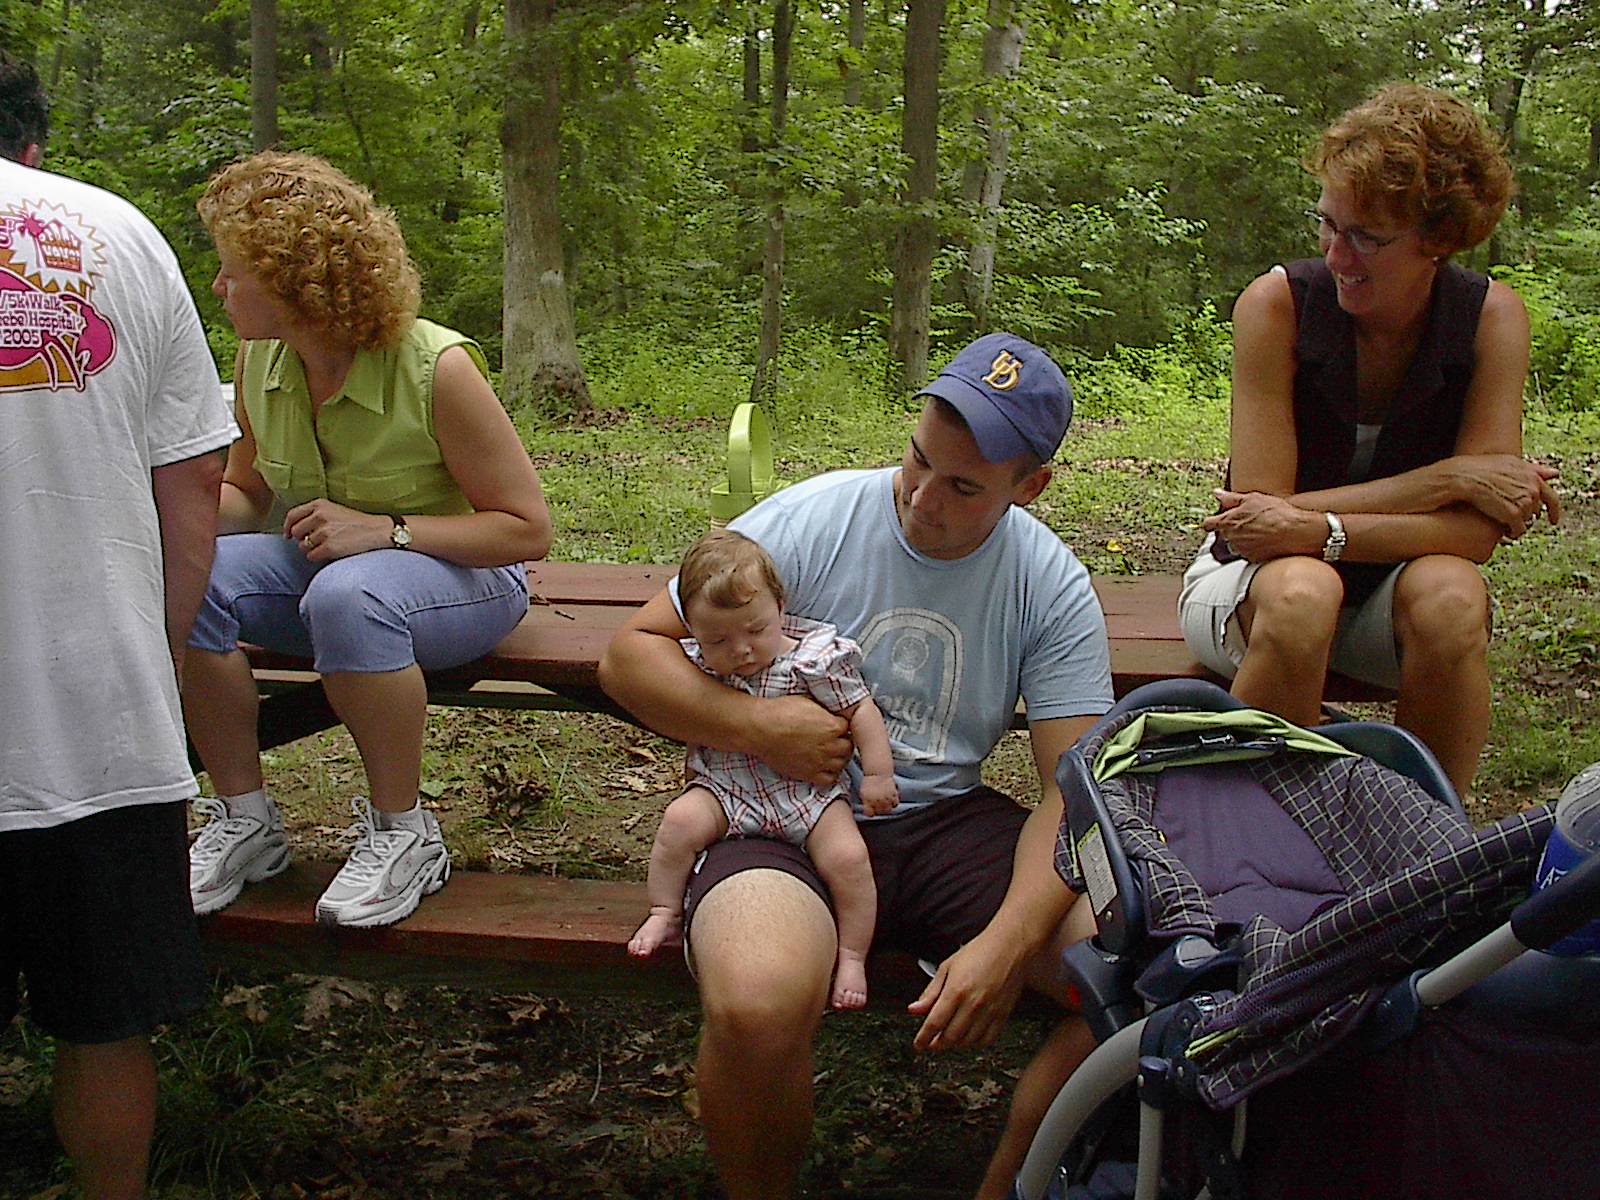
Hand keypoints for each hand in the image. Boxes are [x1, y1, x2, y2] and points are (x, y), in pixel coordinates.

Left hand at [283, 498, 392, 562]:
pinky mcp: (329, 547)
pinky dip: (318, 557)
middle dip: (301, 539)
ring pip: (302, 546)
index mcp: (320, 504)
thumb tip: (294, 530)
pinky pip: (311, 556)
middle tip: (315, 542)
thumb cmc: (357, 523)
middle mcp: (320, 516)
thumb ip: (315, 514)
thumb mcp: (335, 510)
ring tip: (327, 546)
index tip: (287, 535)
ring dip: (311, 550)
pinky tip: (330, 553)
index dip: (287, 527)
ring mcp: (324, 532)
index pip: (292, 515)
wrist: (378, 531)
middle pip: (295, 532)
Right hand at [749, 695, 851, 787]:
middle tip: (833, 738)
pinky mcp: (808, 774)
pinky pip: (829, 779)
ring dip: (838, 758)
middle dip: (842, 741)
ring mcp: (820, 762)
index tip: (835, 725)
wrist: (761, 729)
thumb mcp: (807, 701)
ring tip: (829, 752)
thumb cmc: (780, 712)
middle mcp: (830, 745)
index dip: (840, 725)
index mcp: (832, 726)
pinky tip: (822, 766)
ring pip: (842, 764)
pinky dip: (829, 774)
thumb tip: (829, 711)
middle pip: (848, 747)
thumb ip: (823, 709)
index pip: (848, 727)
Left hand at [858, 773, 898, 816]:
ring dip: (887, 809)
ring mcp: (885, 797)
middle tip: (879, 808)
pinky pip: (895, 804)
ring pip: (888, 810)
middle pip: (880, 813)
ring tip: (885, 805)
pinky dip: (893, 804)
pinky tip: (891, 801)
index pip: (870, 814)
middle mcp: (877, 800)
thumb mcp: (863, 792)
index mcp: (868, 800)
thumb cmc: (869, 781)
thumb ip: (865, 802)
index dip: (870, 813)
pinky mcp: (893, 794)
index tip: (871, 811)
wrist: (877, 771)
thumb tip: (867, 811)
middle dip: (880, 812)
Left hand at [906, 928, 1026, 1052]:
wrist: (1009, 946)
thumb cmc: (978, 952)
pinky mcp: (1003, 1015)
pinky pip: (987, 1040)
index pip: (934, 1023)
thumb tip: (914, 1010)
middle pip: (950, 1037)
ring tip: (947, 1039)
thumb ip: (930, 993)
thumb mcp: (947, 967)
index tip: (918, 1045)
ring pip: (968, 1042)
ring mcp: (990, 1012)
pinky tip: (969, 1037)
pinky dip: (975, 1043)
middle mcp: (973, 1004)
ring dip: (955, 1045)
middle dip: (937, 1044)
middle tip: (931, 1043)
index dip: (923, 1038)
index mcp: (956, 991)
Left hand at [1202, 490, 1319, 561]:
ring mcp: (1241, 551)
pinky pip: (1248, 554)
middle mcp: (1231, 539)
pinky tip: (1265, 541)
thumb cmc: (1277, 514)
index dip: (1212, 522)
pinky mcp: (1252, 561)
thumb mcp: (1253, 498)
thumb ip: (1231, 498)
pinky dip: (1254, 549)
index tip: (1215, 521)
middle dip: (1232, 530)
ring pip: (1235, 546)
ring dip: (1243, 541)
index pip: (1208, 524)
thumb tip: (1217, 494)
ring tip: (1260, 532)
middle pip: (1223, 536)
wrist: (1297, 533)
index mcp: (1228, 522)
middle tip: (1248, 523)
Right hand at [1447, 455, 1560, 536]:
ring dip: (1517, 524)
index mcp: (1533, 477)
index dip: (1554, 511)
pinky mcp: (1513, 515)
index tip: (1553, 521)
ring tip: (1501, 522)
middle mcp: (1533, 490)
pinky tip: (1502, 532)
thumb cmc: (1481, 468)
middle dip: (1527, 515)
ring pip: (1527, 522)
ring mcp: (1524, 503)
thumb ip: (1534, 469)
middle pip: (1535, 511)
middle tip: (1512, 517)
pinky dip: (1511, 533)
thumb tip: (1555, 473)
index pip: (1552, 498)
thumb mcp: (1510, 462)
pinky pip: (1518, 531)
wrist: (1463, 478)